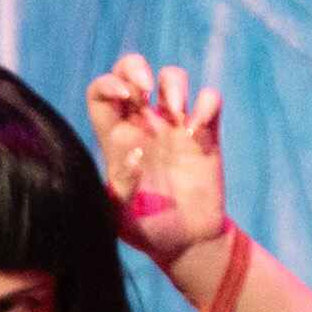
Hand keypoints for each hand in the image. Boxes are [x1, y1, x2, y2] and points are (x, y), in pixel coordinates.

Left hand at [81, 57, 232, 274]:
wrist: (186, 243)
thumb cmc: (147, 230)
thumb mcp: (121, 217)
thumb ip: (121, 189)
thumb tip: (132, 156)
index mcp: (115, 138)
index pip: (100, 94)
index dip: (107, 84)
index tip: (123, 96)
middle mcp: (143, 125)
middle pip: (132, 70)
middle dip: (136, 68)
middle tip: (144, 91)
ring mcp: (174, 126)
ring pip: (172, 77)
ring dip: (174, 85)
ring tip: (177, 114)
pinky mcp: (205, 134)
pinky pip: (210, 100)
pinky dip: (207, 104)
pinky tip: (199, 131)